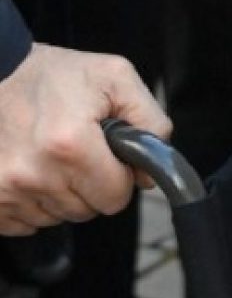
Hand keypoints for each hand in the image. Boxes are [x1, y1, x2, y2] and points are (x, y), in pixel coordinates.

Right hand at [0, 44, 171, 235]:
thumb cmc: (56, 75)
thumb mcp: (118, 79)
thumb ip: (150, 124)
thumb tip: (148, 175)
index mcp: (70, 144)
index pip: (115, 197)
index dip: (120, 177)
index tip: (109, 155)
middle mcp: (33, 173)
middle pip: (86, 210)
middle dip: (92, 185)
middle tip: (80, 151)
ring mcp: (5, 188)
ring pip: (56, 217)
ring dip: (61, 193)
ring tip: (53, 155)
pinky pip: (24, 222)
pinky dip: (33, 201)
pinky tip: (33, 169)